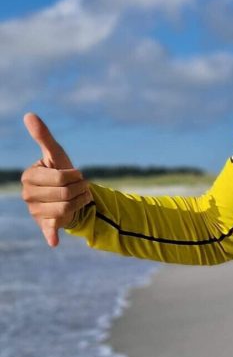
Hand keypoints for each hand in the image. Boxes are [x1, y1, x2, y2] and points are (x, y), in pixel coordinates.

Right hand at [20, 113, 92, 246]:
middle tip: (81, 189)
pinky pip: (49, 230)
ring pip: (67, 209)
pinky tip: (54, 242)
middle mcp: (28, 195)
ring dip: (81, 202)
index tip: (77, 176)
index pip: (60, 178)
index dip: (76, 177)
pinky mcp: (46, 225)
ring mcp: (36, 212)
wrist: (70, 196)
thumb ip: (43, 137)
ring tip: (79, 198)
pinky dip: (52, 235)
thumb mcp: (55, 155)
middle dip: (80, 190)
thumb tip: (29, 115)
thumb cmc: (61, 173)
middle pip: (64, 194)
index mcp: (29, 177)